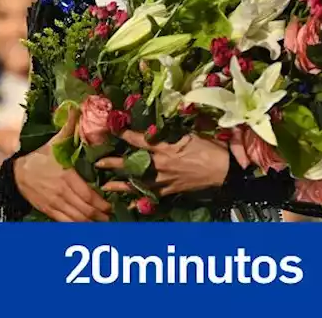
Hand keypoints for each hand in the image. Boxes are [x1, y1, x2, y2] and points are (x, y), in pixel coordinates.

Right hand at [14, 113, 110, 221]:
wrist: (17, 173)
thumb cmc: (40, 157)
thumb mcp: (55, 141)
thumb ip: (69, 126)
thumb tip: (78, 107)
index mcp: (65, 176)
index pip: (87, 194)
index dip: (101, 203)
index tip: (112, 205)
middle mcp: (61, 192)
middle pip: (85, 209)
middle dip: (100, 215)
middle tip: (113, 216)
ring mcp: (54, 203)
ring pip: (77, 218)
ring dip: (92, 223)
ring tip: (104, 223)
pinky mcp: (48, 210)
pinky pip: (65, 222)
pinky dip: (77, 226)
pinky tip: (88, 227)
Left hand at [96, 131, 229, 196]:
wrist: (224, 170)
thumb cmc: (211, 147)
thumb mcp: (191, 133)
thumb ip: (174, 130)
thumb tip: (163, 118)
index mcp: (165, 148)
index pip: (139, 140)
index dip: (123, 134)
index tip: (110, 129)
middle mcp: (161, 165)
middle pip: (132, 164)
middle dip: (113, 164)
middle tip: (98, 163)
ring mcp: (165, 179)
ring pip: (138, 183)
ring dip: (121, 185)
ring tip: (106, 187)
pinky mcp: (171, 190)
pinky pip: (153, 196)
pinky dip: (140, 199)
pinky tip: (129, 204)